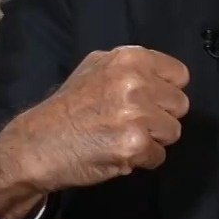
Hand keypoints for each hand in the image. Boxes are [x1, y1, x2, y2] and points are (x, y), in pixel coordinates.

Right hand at [0, 46, 190, 218]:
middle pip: (180, 105)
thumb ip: (131, 67)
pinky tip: (117, 152)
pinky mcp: (134, 144)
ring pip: (172, 131)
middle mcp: (135, 81)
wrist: (38, 143)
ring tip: (122, 136)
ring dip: (152, 139)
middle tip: (130, 121)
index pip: (180, 75)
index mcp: (129, 58)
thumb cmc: (68, 107)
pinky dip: (141, 160)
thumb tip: (163, 77)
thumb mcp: (95, 67)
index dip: (164, 91)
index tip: (147, 100)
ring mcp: (136, 113)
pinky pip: (159, 156)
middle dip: (160, 116)